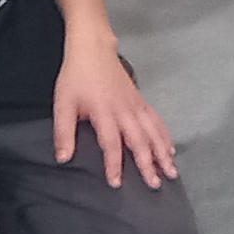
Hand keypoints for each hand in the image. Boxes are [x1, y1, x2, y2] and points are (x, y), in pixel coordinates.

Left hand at [50, 31, 178, 186]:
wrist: (93, 50)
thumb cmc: (76, 78)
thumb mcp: (63, 104)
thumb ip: (64, 133)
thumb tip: (64, 159)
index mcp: (104, 113)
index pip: (112, 143)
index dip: (114, 164)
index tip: (117, 183)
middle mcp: (125, 111)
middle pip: (140, 141)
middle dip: (148, 164)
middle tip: (154, 184)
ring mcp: (136, 106)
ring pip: (153, 132)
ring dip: (163, 153)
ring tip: (171, 171)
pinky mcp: (141, 101)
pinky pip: (157, 121)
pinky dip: (165, 136)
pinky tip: (171, 149)